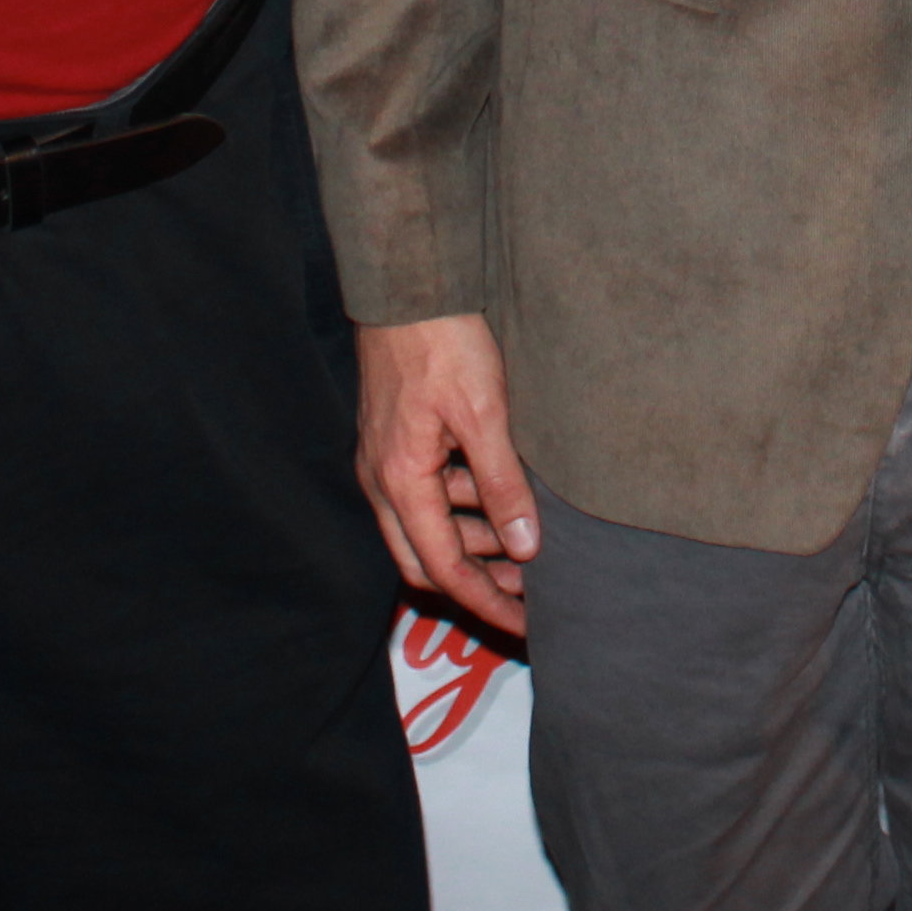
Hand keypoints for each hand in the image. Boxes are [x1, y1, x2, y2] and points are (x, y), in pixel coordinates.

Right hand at [356, 313, 540, 641]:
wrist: (409, 286)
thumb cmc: (443, 343)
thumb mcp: (486, 415)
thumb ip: (504, 485)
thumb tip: (526, 549)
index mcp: (401, 483)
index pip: (443, 570)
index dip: (485, 603)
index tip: (525, 624)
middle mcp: (383, 480)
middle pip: (425, 560)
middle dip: (476, 581)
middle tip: (528, 592)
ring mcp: (386, 460)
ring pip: (428, 526)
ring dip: (473, 541)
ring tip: (528, 543)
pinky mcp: (397, 439)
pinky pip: (428, 493)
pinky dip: (464, 506)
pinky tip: (502, 496)